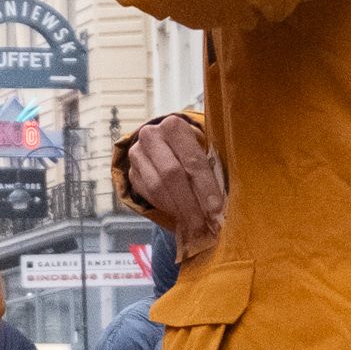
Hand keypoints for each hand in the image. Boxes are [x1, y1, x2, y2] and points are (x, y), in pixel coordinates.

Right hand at [124, 114, 225, 249]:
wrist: (164, 142)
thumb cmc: (192, 147)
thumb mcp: (205, 148)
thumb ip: (211, 167)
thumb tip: (219, 204)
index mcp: (174, 126)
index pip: (191, 159)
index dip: (205, 186)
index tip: (216, 208)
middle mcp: (151, 136)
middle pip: (171, 175)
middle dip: (190, 203)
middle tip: (203, 223)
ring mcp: (137, 154)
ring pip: (157, 187)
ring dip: (177, 209)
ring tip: (193, 223)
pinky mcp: (131, 172)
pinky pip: (148, 195)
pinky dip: (165, 207)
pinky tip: (179, 215)